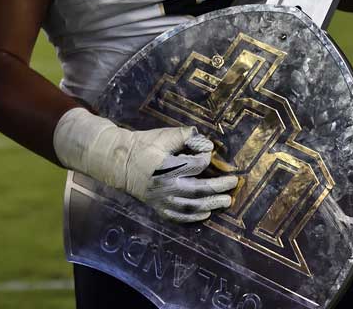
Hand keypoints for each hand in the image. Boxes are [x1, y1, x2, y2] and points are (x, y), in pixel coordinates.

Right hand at [53, 108, 237, 223]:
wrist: (119, 164)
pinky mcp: (159, 208)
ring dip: (211, 204)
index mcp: (166, 167)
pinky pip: (179, 217)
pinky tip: (206, 214)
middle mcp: (165, 187)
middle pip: (197, 190)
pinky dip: (193, 217)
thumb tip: (206, 141)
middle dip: (218, 187)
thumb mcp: (161, 136)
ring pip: (191, 206)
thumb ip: (183, 136)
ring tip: (226, 201)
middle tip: (233, 183)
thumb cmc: (142, 146)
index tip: (210, 154)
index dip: (205, 159)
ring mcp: (162, 200)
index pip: (194, 166)